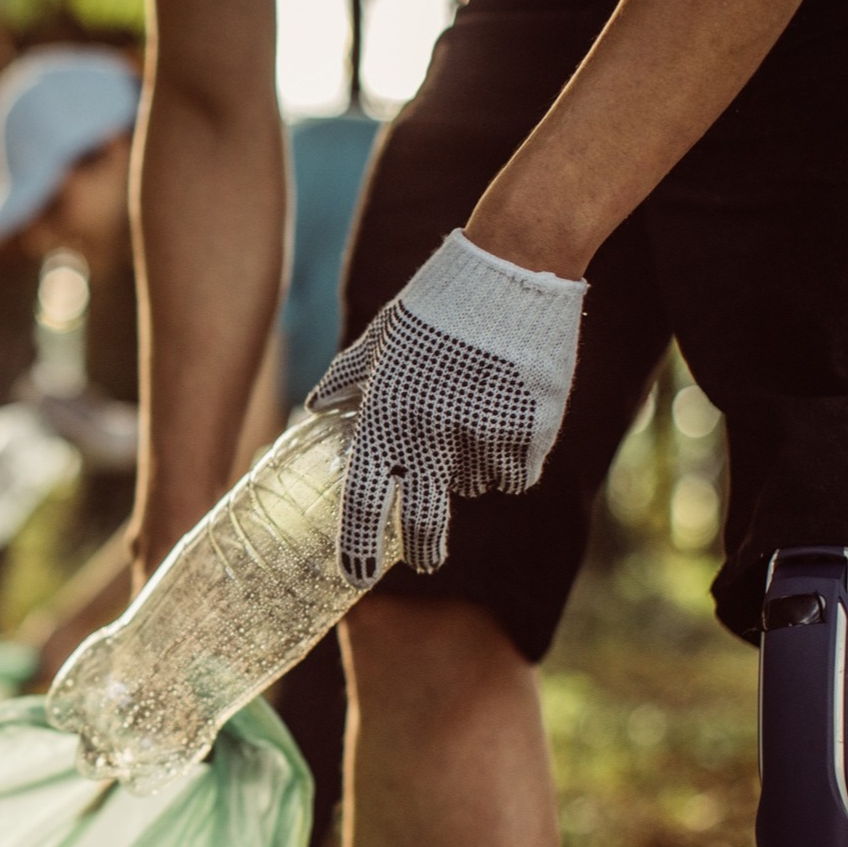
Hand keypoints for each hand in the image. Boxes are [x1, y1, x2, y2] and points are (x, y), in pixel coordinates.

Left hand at [309, 229, 585, 587]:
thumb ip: (348, 380)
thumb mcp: (380, 338)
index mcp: (384, 419)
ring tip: (477, 415)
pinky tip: (510, 417)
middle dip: (425, 551)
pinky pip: (518, 472)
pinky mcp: (530, 433)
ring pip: (476, 486)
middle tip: (427, 562)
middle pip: (425, 524)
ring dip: (473, 469)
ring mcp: (481, 438)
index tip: (356, 578)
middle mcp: (429, 438)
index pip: (363, 503)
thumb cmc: (438, 303)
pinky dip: (513, 458)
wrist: (511, 268)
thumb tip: (317, 406)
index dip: (358, 549)